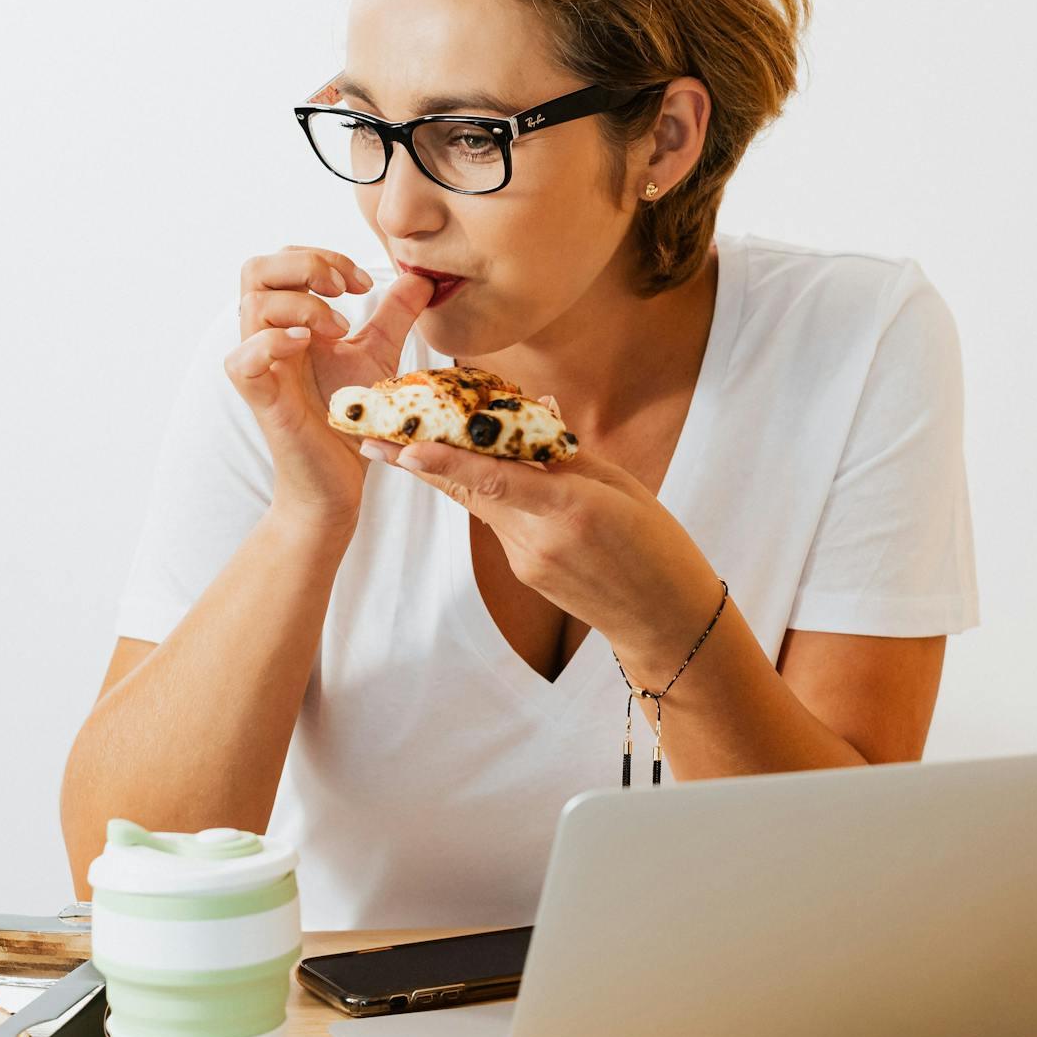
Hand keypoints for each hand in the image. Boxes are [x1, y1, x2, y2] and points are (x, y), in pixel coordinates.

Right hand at [226, 249, 433, 528]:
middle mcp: (268, 337)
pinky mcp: (261, 399)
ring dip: (302, 304)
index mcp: (290, 321)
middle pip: (255, 269)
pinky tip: (309, 345)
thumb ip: (394, 315)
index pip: (282, 260)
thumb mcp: (378, 355)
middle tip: (343, 289)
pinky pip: (242, 359)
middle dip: (304, 264)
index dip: (322, 256)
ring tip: (340, 330)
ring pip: (251, 304)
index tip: (362, 282)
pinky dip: (273, 341)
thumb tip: (420, 278)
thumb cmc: (349, 419)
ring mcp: (262, 367)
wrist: (338, 482)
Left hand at [358, 436, 725, 678]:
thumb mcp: (622, 488)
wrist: (664, 620)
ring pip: (482, 504)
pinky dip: (490, 494)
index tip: (404, 448)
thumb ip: (567, 455)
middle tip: (371, 437)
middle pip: (470, 491)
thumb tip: (529, 417)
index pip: (495, 481)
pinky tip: (488, 472)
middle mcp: (537, 539)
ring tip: (413, 439)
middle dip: (420, 463)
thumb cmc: (657, 545)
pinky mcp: (525, 573)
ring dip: (452, 473)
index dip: (446, 463)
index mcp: (568, 510)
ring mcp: (526, 561)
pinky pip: (501, 522)